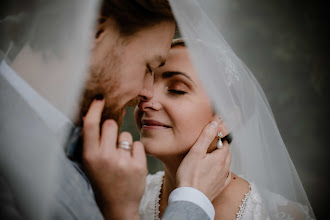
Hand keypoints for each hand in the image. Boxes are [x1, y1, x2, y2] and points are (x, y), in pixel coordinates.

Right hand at [82, 99, 146, 219]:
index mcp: (90, 156)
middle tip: (111, 142)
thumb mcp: (90, 163)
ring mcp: (123, 161)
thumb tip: (98, 116)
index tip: (99, 98)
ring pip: (126, 134)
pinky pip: (138, 144)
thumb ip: (92, 142)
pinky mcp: (139, 165)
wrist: (118, 205)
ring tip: (121, 158)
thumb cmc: (102, 180)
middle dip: (112, 128)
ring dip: (124, 142)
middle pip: (111, 125)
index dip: (94, 109)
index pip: (90, 125)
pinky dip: (135, 151)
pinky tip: (131, 163)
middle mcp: (105, 157)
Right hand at [176, 117, 231, 201]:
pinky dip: (221, 172)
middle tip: (210, 146)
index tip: (212, 137)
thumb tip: (214, 124)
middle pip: (226, 154)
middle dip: (220, 148)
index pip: (225, 144)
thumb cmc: (189, 176)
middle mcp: (224, 168)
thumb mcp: (195, 152)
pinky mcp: (219, 188)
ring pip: (226, 165)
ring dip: (221, 160)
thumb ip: (205, 137)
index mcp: (220, 158)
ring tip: (210, 158)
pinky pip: (225, 177)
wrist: (190, 198)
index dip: (219, 139)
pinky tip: (215, 172)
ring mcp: (222, 179)